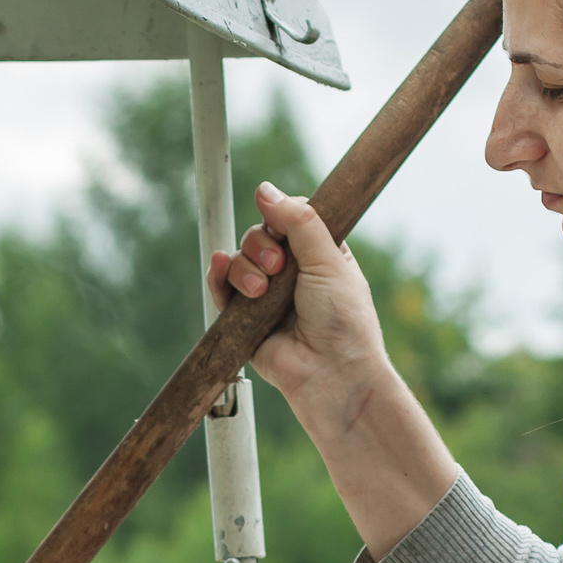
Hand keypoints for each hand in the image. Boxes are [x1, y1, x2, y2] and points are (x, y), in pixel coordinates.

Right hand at [211, 182, 390, 412]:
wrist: (332, 373)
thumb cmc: (344, 320)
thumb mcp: (329, 259)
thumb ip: (298, 220)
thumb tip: (264, 189)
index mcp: (320, 255)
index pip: (290, 218)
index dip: (282, 216)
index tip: (285, 224)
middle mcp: (292, 274)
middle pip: (259, 235)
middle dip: (261, 245)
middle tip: (278, 267)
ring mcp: (267, 297)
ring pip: (239, 260)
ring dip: (244, 268)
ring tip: (261, 291)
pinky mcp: (245, 322)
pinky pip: (221, 290)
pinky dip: (218, 277)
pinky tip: (220, 267)